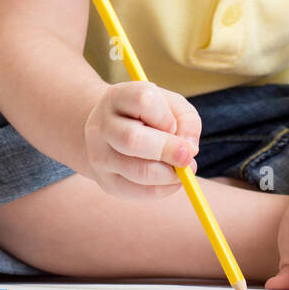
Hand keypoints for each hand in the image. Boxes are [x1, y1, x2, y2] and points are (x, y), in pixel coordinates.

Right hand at [83, 81, 201, 200]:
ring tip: (182, 171)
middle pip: (132, 139)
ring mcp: (99, 155)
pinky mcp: (105, 181)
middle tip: (188, 157)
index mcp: (117, 97)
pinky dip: (162, 190)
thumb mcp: (171, 106)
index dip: (165, 116)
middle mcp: (101, 125)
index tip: (173, 125)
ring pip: (136, 170)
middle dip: (167, 150)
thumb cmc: (149, 116)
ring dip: (168, 175)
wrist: (111, 131)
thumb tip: (189, 150)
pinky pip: (136, 192)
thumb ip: (187, 121)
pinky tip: (171, 181)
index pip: (143, 101)